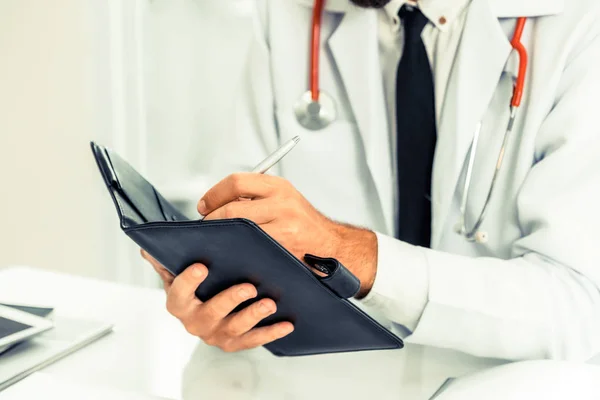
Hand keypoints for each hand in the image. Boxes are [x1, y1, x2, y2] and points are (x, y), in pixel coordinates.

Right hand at [141, 250, 293, 351]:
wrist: (208, 312)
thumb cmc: (196, 288)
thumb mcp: (178, 273)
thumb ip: (165, 260)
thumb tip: (147, 245)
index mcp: (180, 304)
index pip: (179, 294)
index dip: (188, 282)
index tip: (201, 266)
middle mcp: (196, 322)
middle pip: (211, 313)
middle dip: (230, 299)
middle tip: (249, 287)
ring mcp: (217, 334)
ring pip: (235, 328)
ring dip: (254, 315)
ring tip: (270, 303)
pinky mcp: (236, 342)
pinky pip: (255, 340)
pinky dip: (271, 332)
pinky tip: (287, 323)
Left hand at [198, 173, 377, 296]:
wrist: (333, 247)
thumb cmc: (303, 225)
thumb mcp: (284, 199)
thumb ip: (256, 197)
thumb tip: (216, 202)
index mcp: (279, 186)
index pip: (236, 182)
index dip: (214, 194)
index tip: (203, 205)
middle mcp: (282, 203)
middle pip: (232, 209)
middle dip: (212, 219)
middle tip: (206, 227)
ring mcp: (284, 227)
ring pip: (238, 230)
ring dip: (222, 236)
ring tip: (217, 240)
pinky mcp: (284, 248)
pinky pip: (250, 248)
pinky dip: (237, 250)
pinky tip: (233, 252)